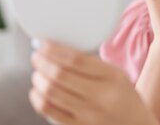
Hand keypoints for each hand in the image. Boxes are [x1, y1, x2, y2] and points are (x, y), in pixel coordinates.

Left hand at [29, 39, 156, 124]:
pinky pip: (49, 112)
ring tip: (37, 73)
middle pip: (60, 75)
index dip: (53, 50)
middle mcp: (101, 96)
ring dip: (38, 80)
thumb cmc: (124, 98)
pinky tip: (37, 92)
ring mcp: (88, 115)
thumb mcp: (116, 75)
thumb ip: (91, 64)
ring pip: (51, 93)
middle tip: (36, 57)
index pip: (75, 59)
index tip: (42, 43)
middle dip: (41, 63)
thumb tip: (56, 51)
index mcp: (112, 76)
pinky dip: (38, 99)